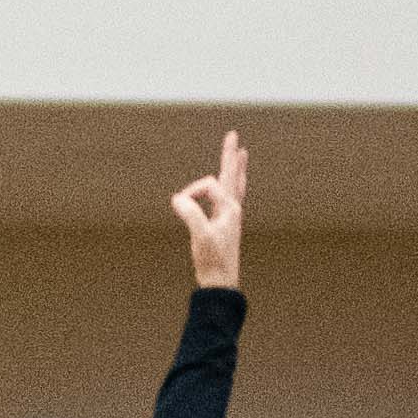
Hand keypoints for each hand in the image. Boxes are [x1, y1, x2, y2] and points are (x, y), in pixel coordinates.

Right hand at [173, 129, 246, 289]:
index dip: (191, 192)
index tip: (178, 205)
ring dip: (235, 168)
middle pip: (231, 175)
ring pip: (234, 184)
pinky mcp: (224, 225)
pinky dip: (231, 185)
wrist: (220, 282)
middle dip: (230, 155)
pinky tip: (231, 185)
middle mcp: (233, 209)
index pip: (208, 186)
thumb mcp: (200, 236)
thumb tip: (177, 198)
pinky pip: (229, 197)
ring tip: (240, 153)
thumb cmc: (212, 260)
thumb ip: (190, 214)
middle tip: (233, 135)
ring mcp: (230, 216)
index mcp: (229, 208)